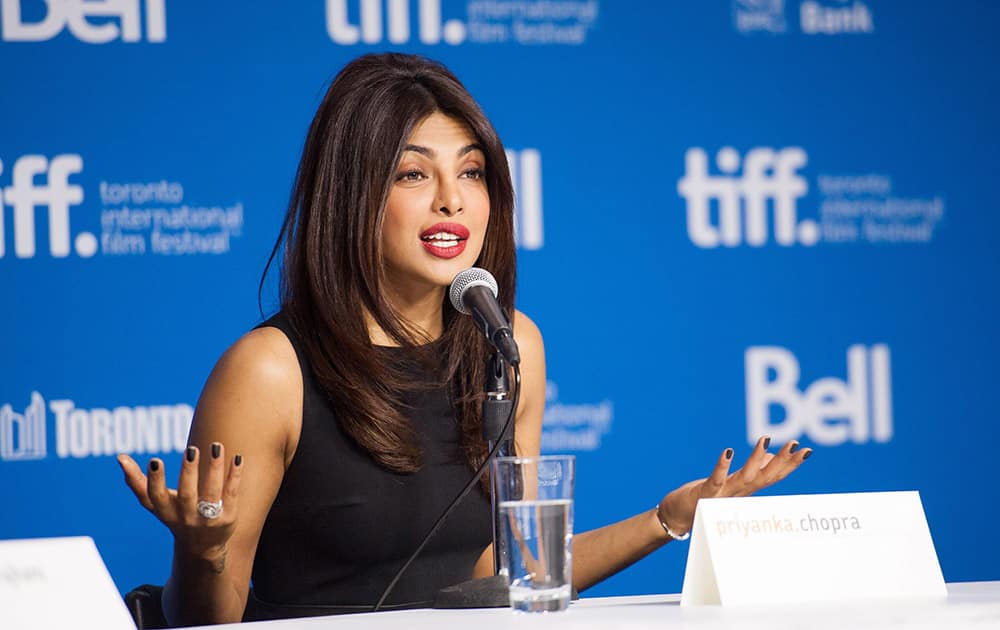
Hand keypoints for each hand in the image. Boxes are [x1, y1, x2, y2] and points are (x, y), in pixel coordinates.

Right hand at [118, 444, 243, 562]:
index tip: (154, 460)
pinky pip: (232, 493)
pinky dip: (234, 475)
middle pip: (186, 493)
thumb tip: (120, 457)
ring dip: (214, 468)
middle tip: (191, 449)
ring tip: (216, 446)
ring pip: (211, 491)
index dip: (154, 480)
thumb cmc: (175, 516)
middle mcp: (186, 517)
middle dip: (188, 471)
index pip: (156, 497)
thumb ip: (137, 482)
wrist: (203, 547)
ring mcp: (208, 519)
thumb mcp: (156, 505)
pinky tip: (237, 457)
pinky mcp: (228, 518)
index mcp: (165, 512)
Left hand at [656, 436, 810, 536]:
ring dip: (756, 459)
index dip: (789, 465)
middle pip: (764, 477)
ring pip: (744, 478)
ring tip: (766, 439)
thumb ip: (751, 471)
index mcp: (745, 490)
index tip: (806, 451)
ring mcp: (722, 494)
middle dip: (782, 462)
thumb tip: (770, 456)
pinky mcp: (704, 493)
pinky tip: (728, 451)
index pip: (772, 476)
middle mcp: (738, 493)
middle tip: (797, 446)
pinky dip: (722, 466)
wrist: (677, 517)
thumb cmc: (704, 498)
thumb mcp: (730, 483)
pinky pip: (715, 479)